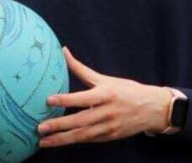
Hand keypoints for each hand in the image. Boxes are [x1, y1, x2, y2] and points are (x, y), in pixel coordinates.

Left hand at [37, 47, 171, 147]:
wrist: (152, 109)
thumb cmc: (126, 90)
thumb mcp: (105, 79)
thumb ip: (81, 69)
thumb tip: (63, 51)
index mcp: (106, 94)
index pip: (83, 98)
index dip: (66, 100)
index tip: (49, 100)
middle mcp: (107, 112)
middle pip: (80, 121)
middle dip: (59, 126)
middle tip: (40, 127)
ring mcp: (109, 127)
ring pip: (82, 135)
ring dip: (61, 139)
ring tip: (43, 141)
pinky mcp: (109, 137)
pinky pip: (88, 140)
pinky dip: (74, 140)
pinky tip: (59, 141)